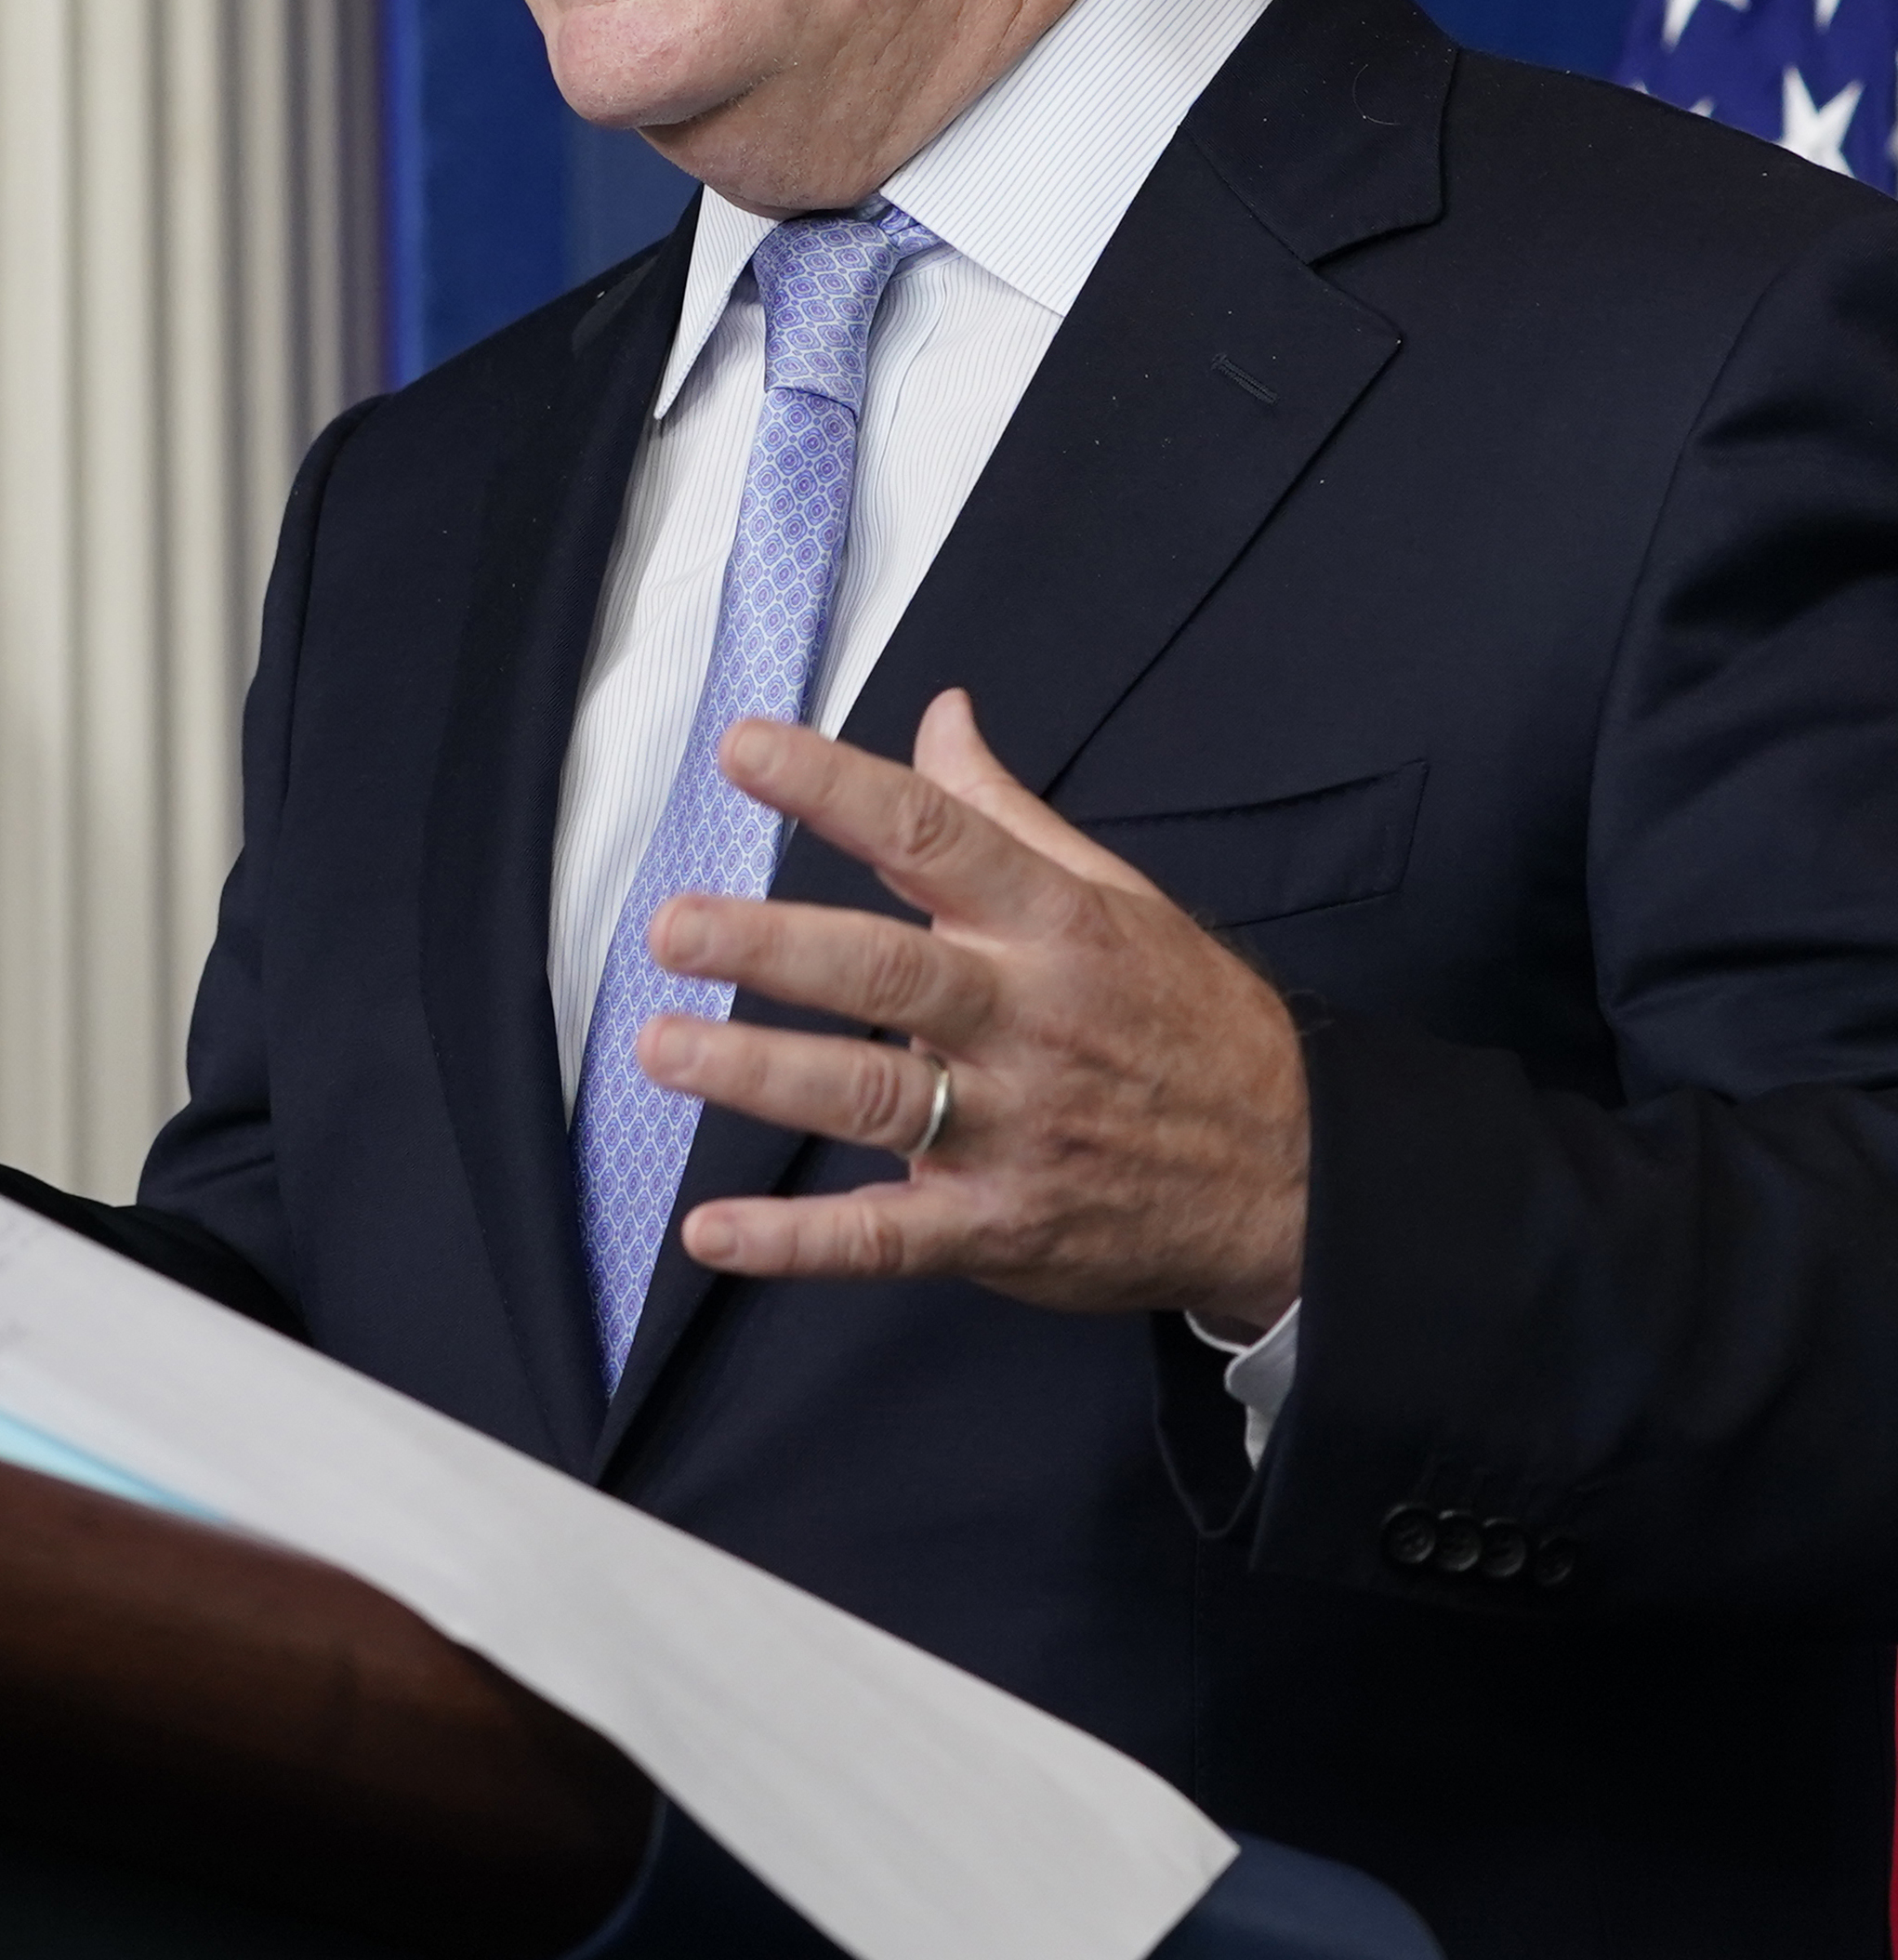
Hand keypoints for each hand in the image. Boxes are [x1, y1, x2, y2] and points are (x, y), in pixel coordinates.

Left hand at [635, 688, 1308, 1331]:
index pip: (936, 836)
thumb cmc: (1186, 1023)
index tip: (744, 749)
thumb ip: (1003, 813)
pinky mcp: (1000, 1226)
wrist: (1297, 1178)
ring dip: (760, 1075)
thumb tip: (940, 716)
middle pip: (889, 971)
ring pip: (875, 1096)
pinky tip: (711, 1232)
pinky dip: (797, 1243)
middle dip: (774, 946)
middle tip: (673, 927)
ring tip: (663, 1048)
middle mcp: (1029, 1020)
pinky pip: (887, 1239)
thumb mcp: (1117, 899)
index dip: (837, 788)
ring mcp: (1014, 1129)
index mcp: (1052, 926)